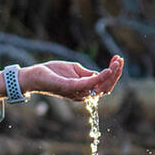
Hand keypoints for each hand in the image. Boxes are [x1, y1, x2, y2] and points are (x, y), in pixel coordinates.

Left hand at [8, 54, 125, 100]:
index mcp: (84, 90)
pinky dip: (100, 77)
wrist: (33, 76)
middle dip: (116, 74)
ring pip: (101, 86)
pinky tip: (107, 70)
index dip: (113, 74)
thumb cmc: (52, 73)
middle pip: (106, 87)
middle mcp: (82, 94)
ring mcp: (77, 92)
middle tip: (120, 60)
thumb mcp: (74, 70)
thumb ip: (87, 73)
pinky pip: (89, 84)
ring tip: (117, 63)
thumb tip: (99, 74)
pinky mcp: (70, 87)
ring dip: (111, 74)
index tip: (118, 60)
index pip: (104, 85)